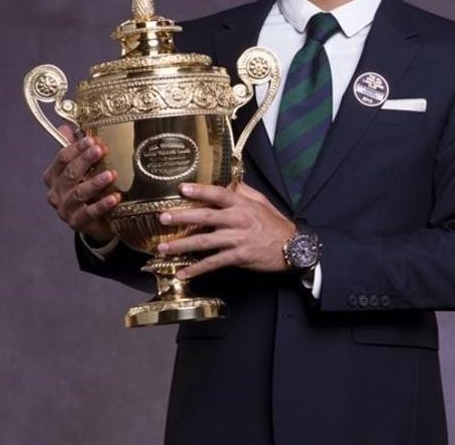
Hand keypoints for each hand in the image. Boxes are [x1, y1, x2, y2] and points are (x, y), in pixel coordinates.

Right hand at [42, 124, 118, 243]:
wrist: (95, 222)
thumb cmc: (89, 192)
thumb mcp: (83, 170)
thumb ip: (75, 150)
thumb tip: (65, 126)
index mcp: (54, 177)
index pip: (62, 159)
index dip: (76, 148)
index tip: (92, 139)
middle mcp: (56, 193)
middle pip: (70, 174)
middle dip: (85, 160)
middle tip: (101, 150)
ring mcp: (66, 209)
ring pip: (79, 193)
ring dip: (95, 182)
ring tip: (111, 174)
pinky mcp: (78, 223)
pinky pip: (90, 213)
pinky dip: (102, 204)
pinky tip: (115, 197)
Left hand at [158, 182, 295, 278]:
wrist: (292, 247)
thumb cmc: (275, 224)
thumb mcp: (262, 202)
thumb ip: (243, 192)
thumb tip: (227, 181)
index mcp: (243, 205)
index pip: (219, 194)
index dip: (200, 191)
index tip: (181, 189)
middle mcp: (238, 220)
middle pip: (205, 217)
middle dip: (181, 217)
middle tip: (162, 218)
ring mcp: (237, 240)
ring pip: (204, 242)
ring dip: (181, 245)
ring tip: (163, 248)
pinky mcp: (238, 257)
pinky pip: (213, 263)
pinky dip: (196, 269)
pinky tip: (182, 272)